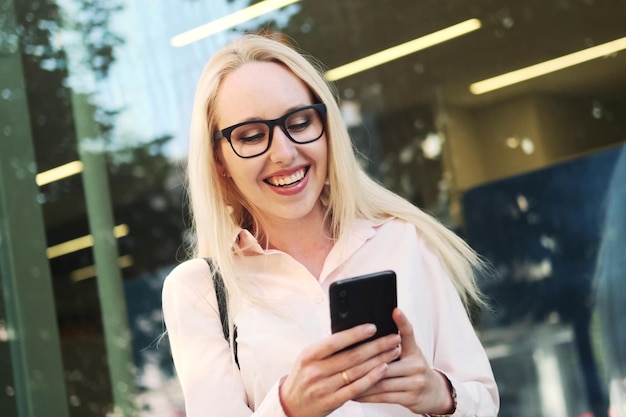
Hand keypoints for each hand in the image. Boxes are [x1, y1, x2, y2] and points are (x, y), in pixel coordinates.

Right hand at [279, 323, 400, 416]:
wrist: (292, 406)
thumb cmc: (303, 377)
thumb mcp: (308, 358)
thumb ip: (327, 348)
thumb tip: (355, 333)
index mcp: (309, 355)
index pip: (335, 341)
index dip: (356, 334)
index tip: (373, 327)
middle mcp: (316, 371)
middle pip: (352, 356)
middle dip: (376, 346)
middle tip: (393, 338)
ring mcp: (324, 388)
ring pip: (357, 371)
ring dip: (379, 360)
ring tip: (393, 351)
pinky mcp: (332, 402)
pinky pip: (357, 388)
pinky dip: (372, 378)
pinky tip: (383, 369)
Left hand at [354, 308, 454, 414]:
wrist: (434, 393)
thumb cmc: (414, 369)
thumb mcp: (409, 353)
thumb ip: (393, 344)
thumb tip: (370, 331)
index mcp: (414, 350)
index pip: (408, 333)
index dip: (402, 321)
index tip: (395, 310)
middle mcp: (417, 364)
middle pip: (386, 361)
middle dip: (364, 363)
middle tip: (344, 360)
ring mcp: (415, 382)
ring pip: (382, 381)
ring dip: (361, 382)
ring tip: (344, 380)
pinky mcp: (410, 398)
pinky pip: (383, 397)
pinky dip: (367, 396)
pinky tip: (354, 394)